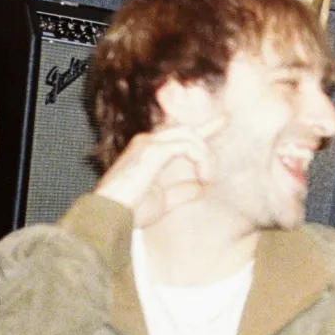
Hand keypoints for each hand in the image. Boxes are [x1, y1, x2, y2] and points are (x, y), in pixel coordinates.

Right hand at [94, 119, 225, 225]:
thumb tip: (199, 188)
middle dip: (209, 130)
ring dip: (205, 156)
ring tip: (207, 178)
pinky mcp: (153, 150)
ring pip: (190, 136)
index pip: (179, 135)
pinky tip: (203, 177)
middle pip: (187, 130)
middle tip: (222, 136)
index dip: (204, 127)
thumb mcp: (162, 202)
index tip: (224, 120)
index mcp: (149, 152)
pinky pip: (187, 146)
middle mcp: (148, 142)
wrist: (110, 215)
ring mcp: (149, 144)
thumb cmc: (129, 211)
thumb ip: (180, 192)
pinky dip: (200, 159)